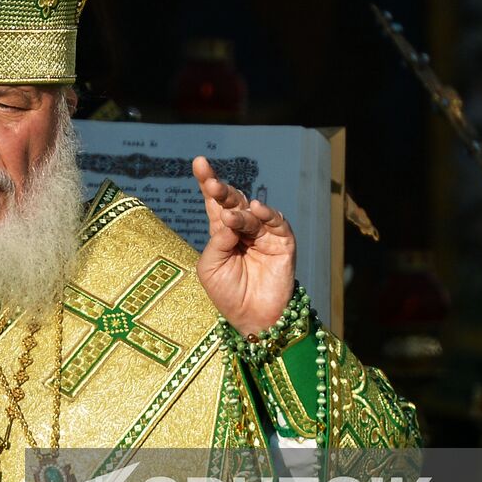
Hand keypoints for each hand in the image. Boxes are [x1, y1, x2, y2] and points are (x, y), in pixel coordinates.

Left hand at [192, 156, 296, 336]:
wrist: (253, 319)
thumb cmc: (227, 294)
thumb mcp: (211, 267)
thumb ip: (217, 241)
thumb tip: (229, 219)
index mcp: (222, 231)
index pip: (215, 202)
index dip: (208, 181)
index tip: (199, 162)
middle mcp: (243, 228)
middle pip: (233, 201)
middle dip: (222, 190)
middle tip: (212, 182)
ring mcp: (264, 234)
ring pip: (252, 212)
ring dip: (241, 211)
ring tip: (230, 215)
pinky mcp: (283, 244)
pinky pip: (277, 224)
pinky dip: (268, 215)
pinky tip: (258, 210)